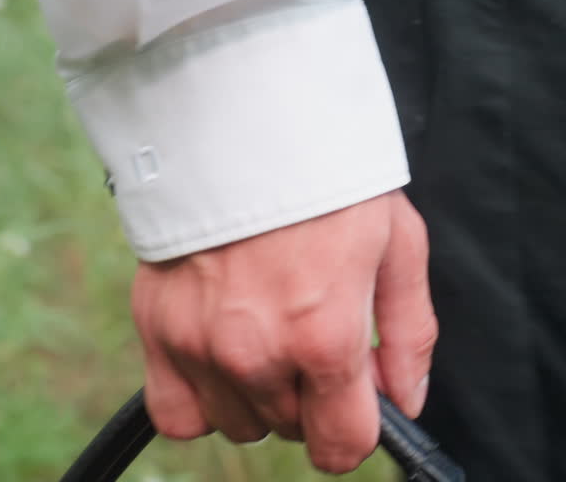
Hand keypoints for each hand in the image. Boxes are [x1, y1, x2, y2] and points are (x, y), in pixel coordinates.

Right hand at [129, 190, 436, 472]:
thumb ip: (408, 334)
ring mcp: (200, 346)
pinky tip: (224, 355)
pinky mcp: (157, 330)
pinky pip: (177, 414)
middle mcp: (258, 353)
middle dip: (314, 398)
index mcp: (324, 336)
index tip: (361, 397)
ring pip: (240, 424)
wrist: (246, 121)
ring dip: (261, 396)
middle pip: (293, 430)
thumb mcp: (398, 245)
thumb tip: (407, 400)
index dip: (360, 428)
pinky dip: (203, 398)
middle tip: (316, 334)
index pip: (342, 446)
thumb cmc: (328, 178)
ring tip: (271, 330)